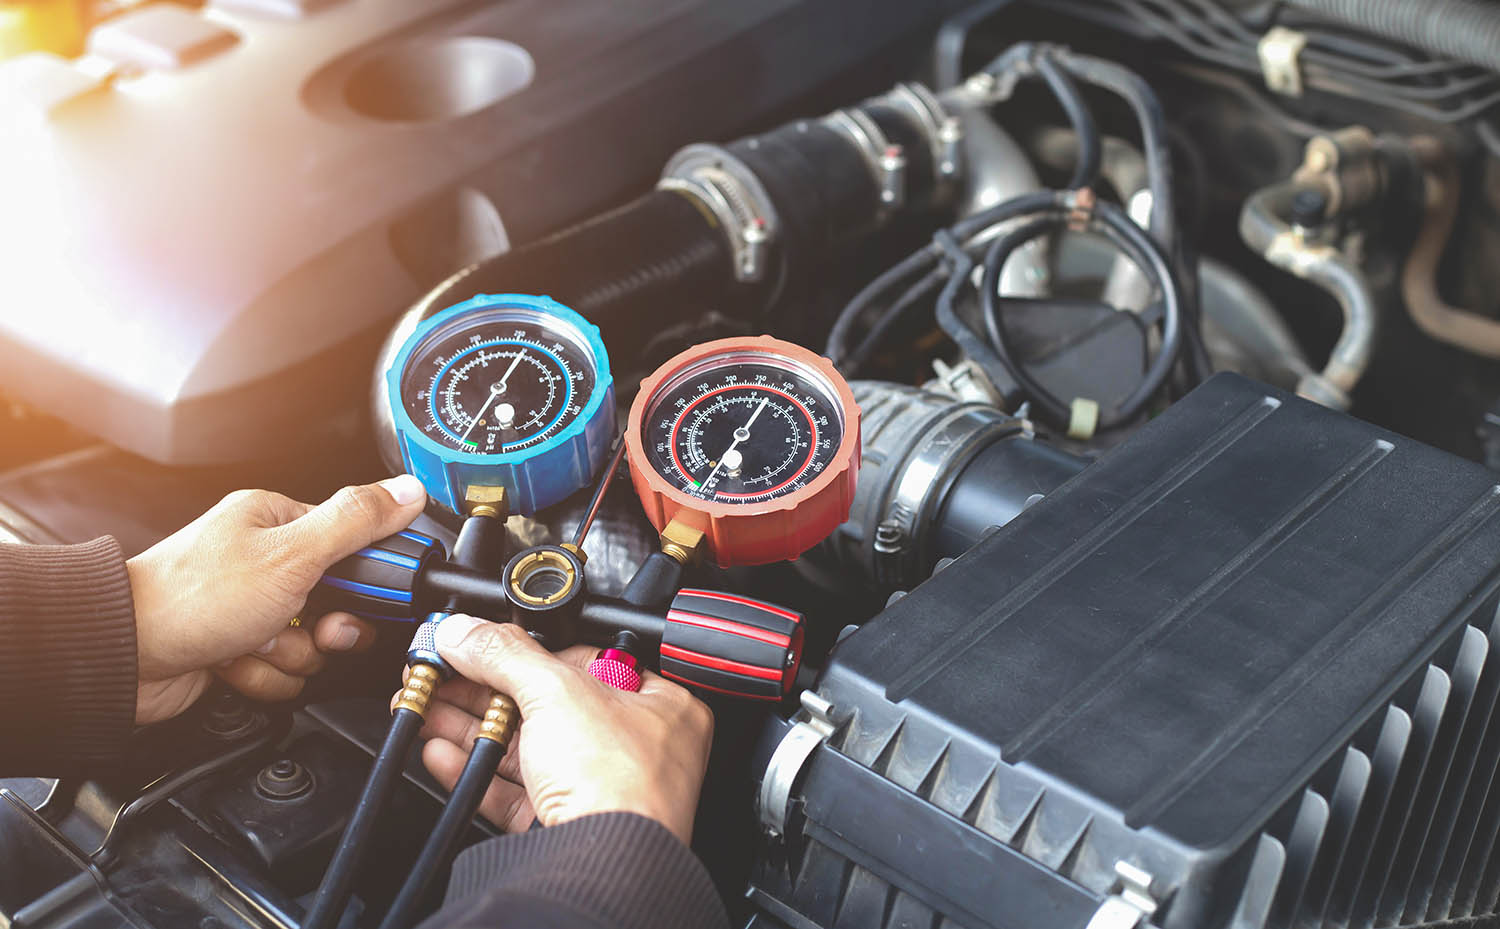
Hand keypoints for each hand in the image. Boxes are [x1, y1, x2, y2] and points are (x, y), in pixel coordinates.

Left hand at [127, 475, 427, 723]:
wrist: (124, 658)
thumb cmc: (191, 598)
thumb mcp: (291, 553)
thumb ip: (355, 522)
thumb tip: (406, 491)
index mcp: (275, 523)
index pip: (353, 545)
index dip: (366, 580)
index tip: (363, 597)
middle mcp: (263, 563)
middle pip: (337, 603)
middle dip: (324, 629)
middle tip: (308, 628)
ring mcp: (249, 610)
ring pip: (310, 645)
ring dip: (289, 655)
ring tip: (253, 643)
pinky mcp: (236, 650)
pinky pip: (281, 671)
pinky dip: (263, 675)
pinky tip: (234, 662)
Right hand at [406, 617, 713, 843]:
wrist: (604, 866)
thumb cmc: (620, 783)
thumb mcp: (556, 693)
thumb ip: (505, 655)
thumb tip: (468, 632)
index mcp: (659, 706)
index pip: (587, 661)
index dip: (532, 651)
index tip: (485, 645)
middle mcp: (637, 749)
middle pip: (549, 706)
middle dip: (486, 691)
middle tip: (445, 675)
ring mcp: (602, 792)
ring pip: (527, 750)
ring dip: (473, 728)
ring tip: (430, 708)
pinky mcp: (566, 827)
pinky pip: (515, 792)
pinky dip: (476, 770)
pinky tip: (442, 753)